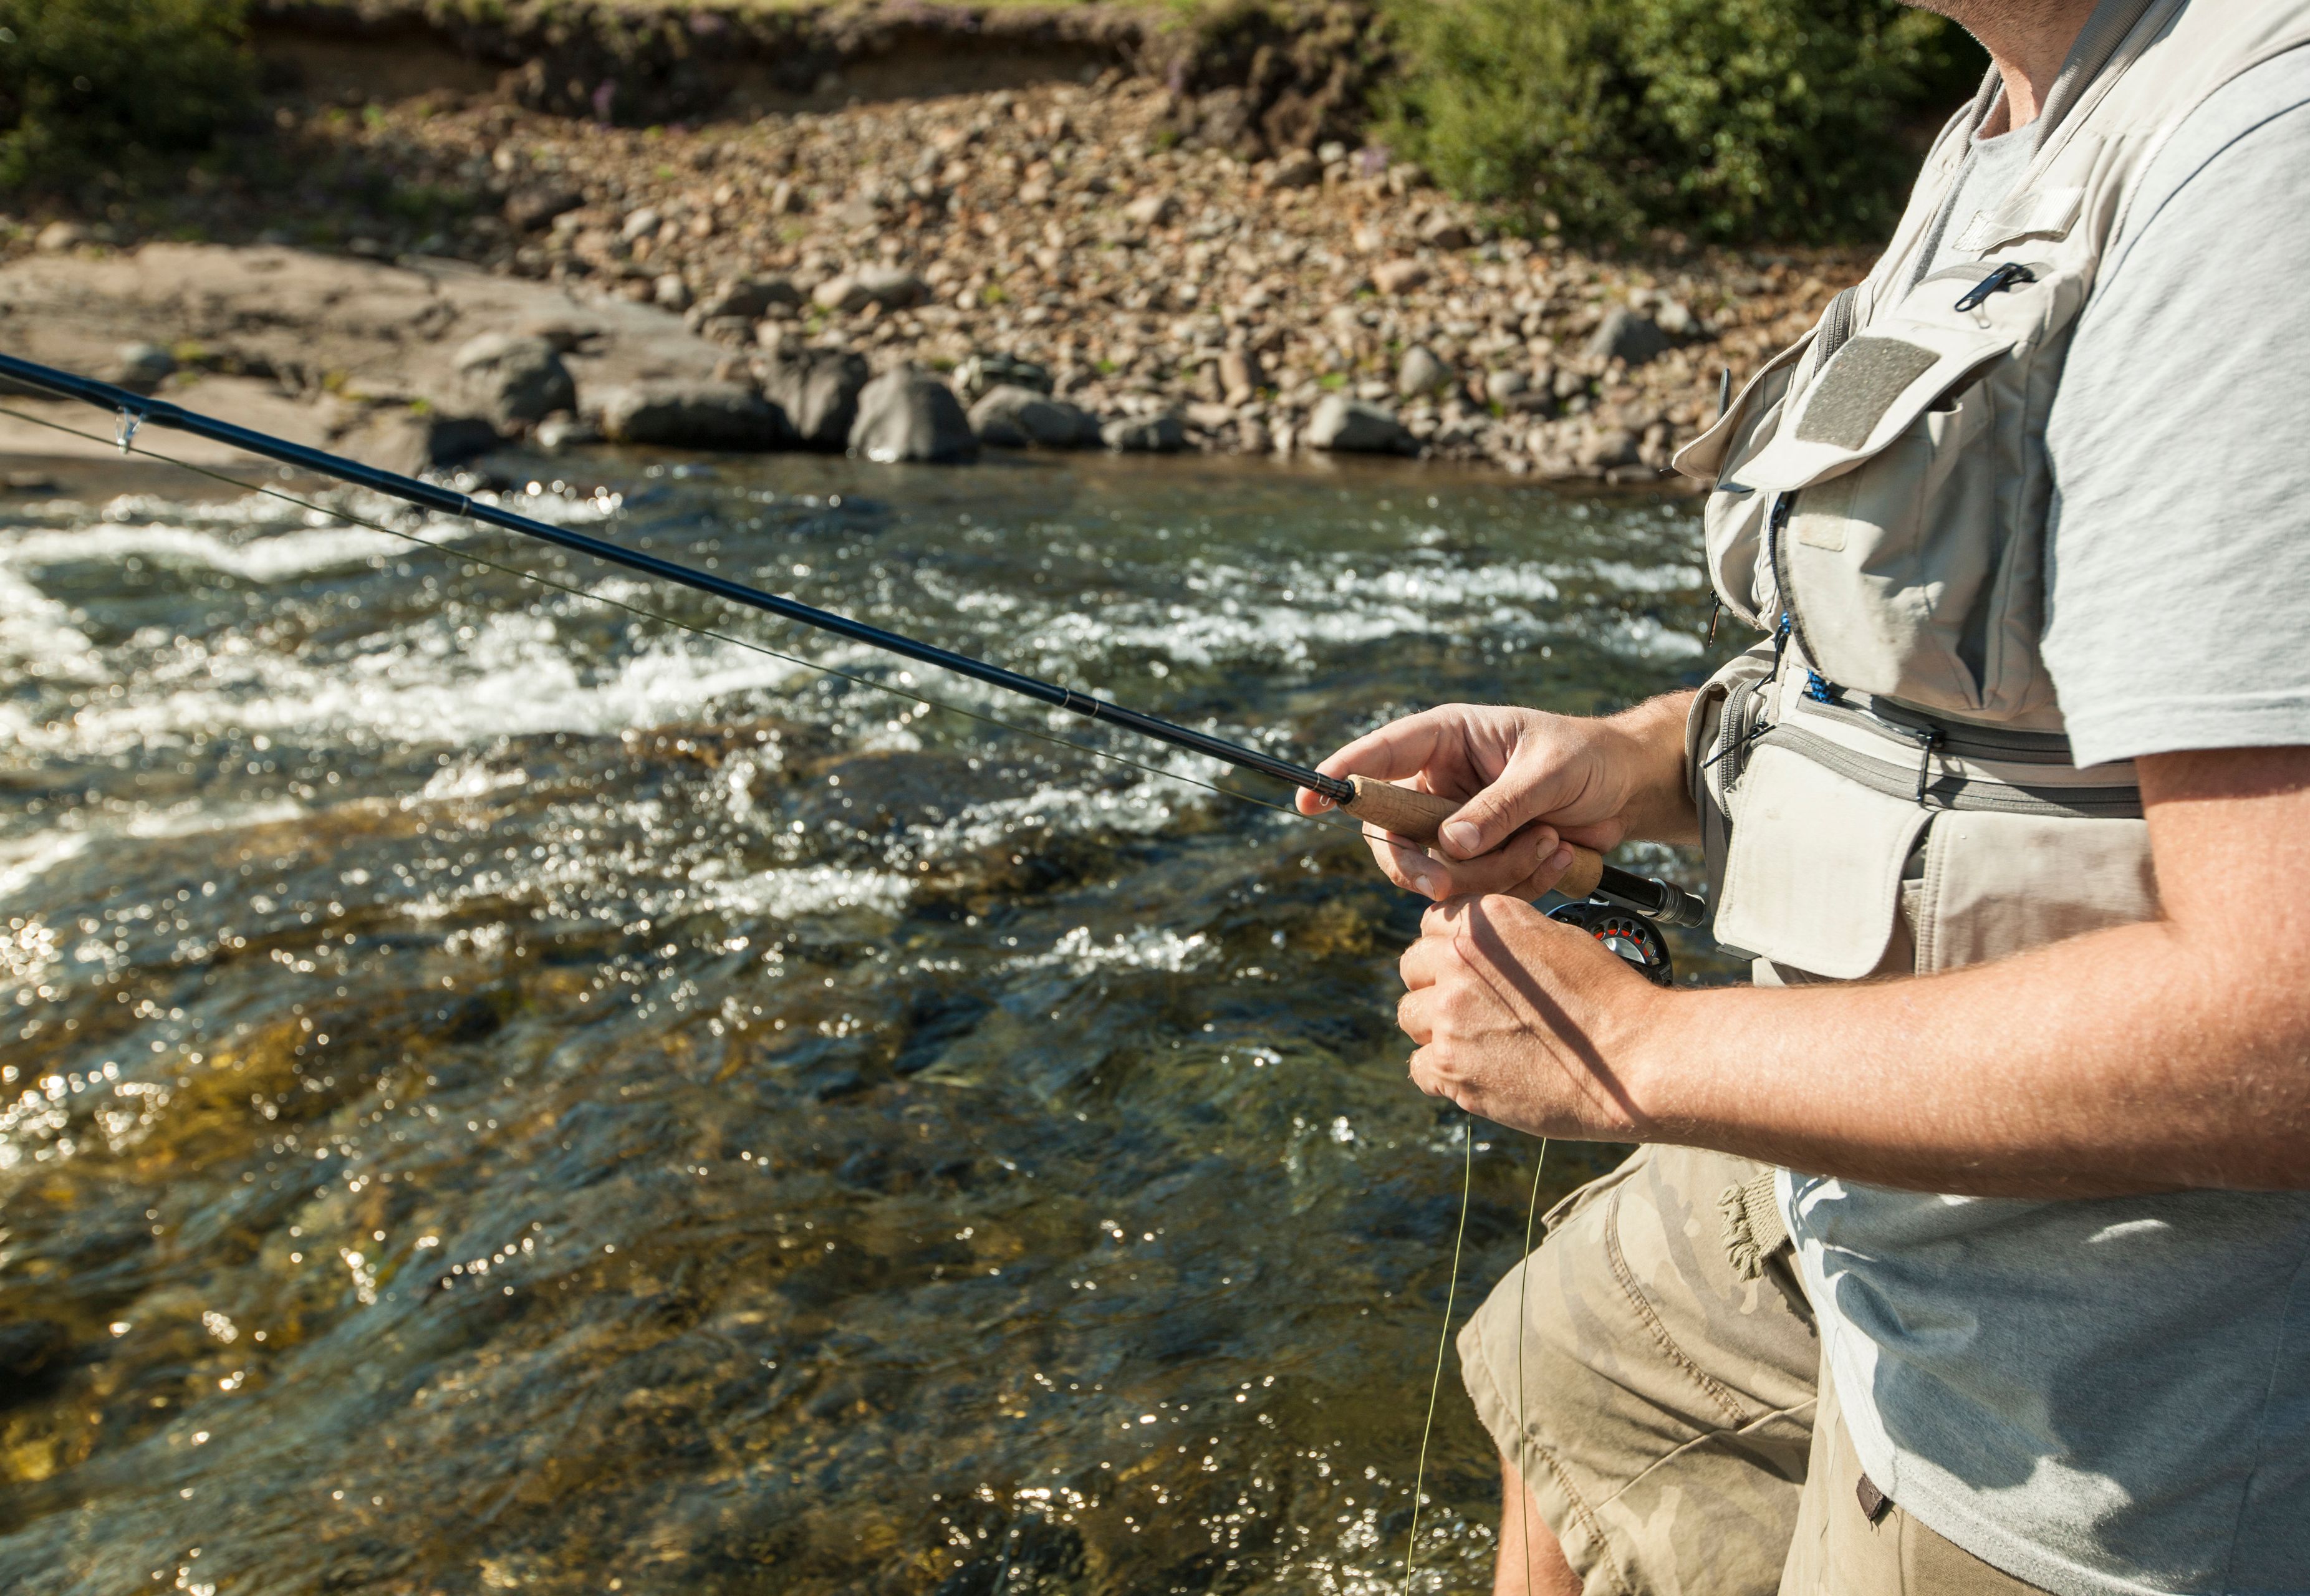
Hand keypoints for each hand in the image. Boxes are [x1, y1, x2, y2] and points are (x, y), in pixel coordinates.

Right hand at [1295, 696, 1693, 900]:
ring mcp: (1456, 825)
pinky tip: (1558, 856)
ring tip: (1551, 844)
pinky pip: (1472, 890)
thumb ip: (1499, 807)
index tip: (1307, 801)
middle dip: (1422, 864)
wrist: (1629, 789)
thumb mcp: (1548, 773)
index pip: (1379, 755)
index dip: (1340, 776)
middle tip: (1448, 882)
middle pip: (1392, 834)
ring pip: (1435, 870)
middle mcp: (1439, 782)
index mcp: (1446, 738)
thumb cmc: (1588, 757)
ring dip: (1492, 872)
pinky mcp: (1480, 859)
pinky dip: (1514, 884)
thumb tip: (1449, 846)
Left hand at [1396, 896, 1665, 1139]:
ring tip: (1475, 1040)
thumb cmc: (1609, 998)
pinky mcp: (1452, 1070)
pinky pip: (1419, 1067)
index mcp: (1484, 923)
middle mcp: (1457, 964)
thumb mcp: (1556, 938)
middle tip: (1468, 1005)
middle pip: (1412, 968)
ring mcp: (1450, 1018)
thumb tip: (1478, 947)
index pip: (1431, 924)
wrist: (1636, 1057)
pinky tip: (1475, 1071)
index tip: (1464, 965)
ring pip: (1410, 1017)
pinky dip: (1440, 1072)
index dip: (1448, 945)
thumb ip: (1505, 937)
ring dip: (1435, 1027)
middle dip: (1435, 983)